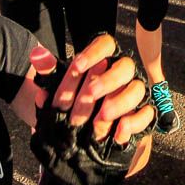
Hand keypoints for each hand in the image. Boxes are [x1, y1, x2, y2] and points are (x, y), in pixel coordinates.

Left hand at [30, 36, 154, 184]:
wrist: (80, 141)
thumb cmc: (71, 108)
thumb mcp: (57, 92)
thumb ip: (49, 73)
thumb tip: (37, 55)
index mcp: (102, 62)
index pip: (106, 44)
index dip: (94, 52)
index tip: (77, 66)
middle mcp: (121, 75)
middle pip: (125, 66)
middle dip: (108, 79)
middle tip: (90, 94)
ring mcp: (134, 95)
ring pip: (138, 88)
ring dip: (120, 102)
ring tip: (101, 117)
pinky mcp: (141, 115)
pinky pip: (147, 114)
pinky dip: (134, 123)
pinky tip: (117, 133)